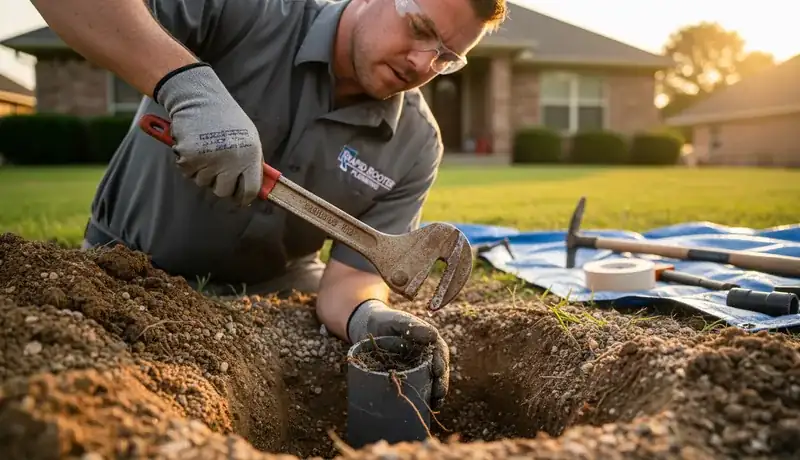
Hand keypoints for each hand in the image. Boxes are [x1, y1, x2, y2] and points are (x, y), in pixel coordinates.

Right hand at [153, 62, 263, 206]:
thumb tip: (256, 187)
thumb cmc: (226, 118)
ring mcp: (209, 161)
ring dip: (203, 172)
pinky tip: (194, 147)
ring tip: (206, 151)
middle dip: (220, 184)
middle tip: (218, 170)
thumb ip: (252, 162)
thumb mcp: (249, 138)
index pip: (250, 190)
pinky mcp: (189, 158)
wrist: (199, 98)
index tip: (240, 199)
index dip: (244, 198)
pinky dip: (188, 164)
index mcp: (250, 156)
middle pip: (224, 191)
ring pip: (203, 183)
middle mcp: (231, 161)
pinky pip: (188, 173)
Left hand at [347, 299, 449, 409]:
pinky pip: (420, 389)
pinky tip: (424, 408)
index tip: (437, 371)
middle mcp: (427, 355)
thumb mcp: (396, 320)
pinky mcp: (409, 378)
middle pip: (440, 371)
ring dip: (436, 394)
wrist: (367, 330)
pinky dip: (423, 399)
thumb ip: (411, 325)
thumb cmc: (384, 322)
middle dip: (441, 383)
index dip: (441, 362)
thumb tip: (433, 335)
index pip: (440, 352)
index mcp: (429, 341)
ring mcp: (419, 368)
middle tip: (438, 393)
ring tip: (434, 404)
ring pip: (433, 382)